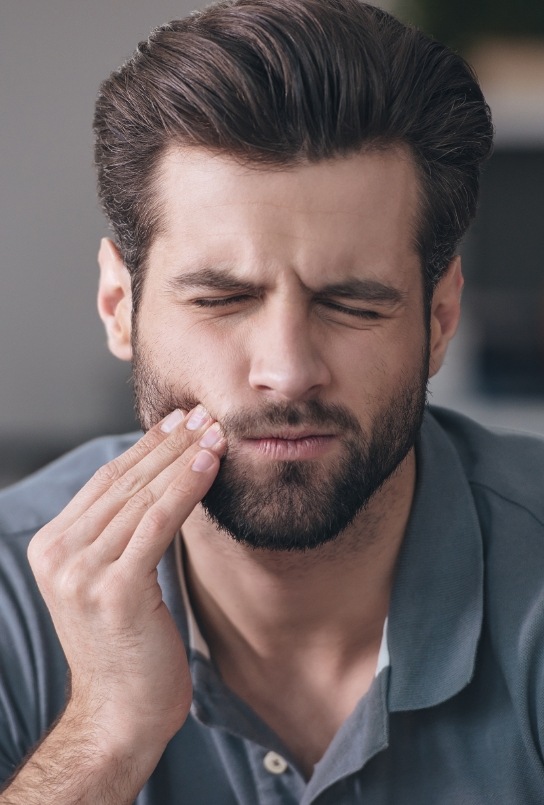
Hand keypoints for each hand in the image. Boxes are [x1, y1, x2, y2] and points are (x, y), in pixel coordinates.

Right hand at [27, 406, 225, 754]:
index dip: (145, 447)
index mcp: (52, 546)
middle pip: (123, 482)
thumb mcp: (112, 580)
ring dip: (183, 458)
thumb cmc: (127, 647)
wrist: (120, 715)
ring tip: (215, 432)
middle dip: (169, 444)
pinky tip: (209, 464)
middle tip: (204, 414)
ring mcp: (82, 572)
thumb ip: (119, 534)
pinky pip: (158, 522)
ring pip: (142, 496)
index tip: (178, 421)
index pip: (105, 481)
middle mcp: (59, 554)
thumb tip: (158, 480)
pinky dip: (185, 488)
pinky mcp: (115, 589)